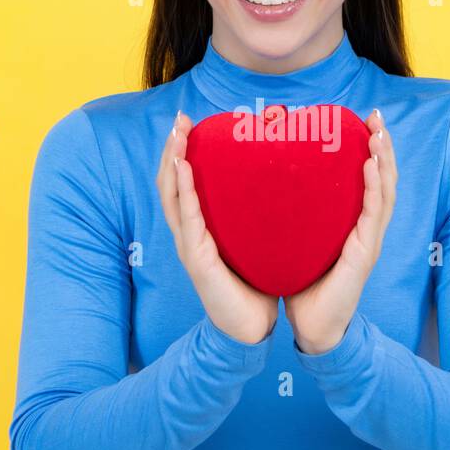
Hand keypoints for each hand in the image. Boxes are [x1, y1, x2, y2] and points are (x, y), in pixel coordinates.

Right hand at [157, 109, 279, 345]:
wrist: (252, 330)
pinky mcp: (197, 260)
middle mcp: (189, 235)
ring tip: (176, 136)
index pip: (184, 184)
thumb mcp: (254, 242)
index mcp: (201, 230)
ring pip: (172, 197)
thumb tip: (279, 184)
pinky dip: (183, 191)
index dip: (181, 154)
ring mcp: (189, 247)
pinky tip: (184, 168)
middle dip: (171, 150)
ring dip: (171, 163)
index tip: (188, 123)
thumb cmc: (256, 285)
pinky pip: (187, 219)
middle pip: (170, 184)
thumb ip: (256, 217)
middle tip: (180, 120)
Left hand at [285, 108, 395, 354]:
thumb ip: (297, 217)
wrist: (313, 328)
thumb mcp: (301, 242)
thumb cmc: (304, 285)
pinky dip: (375, 187)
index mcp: (353, 225)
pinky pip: (373, 215)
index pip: (368, 180)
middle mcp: (366, 229)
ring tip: (378, 133)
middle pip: (384, 179)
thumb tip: (272, 185)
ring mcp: (369, 241)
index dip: (370, 150)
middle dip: (382, 146)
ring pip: (386, 192)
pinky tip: (370, 165)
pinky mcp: (364, 254)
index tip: (364, 121)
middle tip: (375, 117)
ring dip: (384, 160)